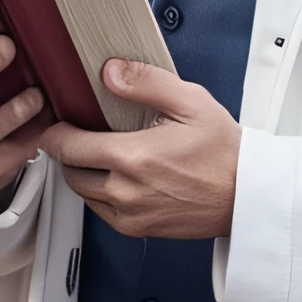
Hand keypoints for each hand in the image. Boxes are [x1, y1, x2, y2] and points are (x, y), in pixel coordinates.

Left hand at [40, 59, 240, 238]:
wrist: (247, 195)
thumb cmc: (225, 152)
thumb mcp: (191, 102)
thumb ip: (147, 83)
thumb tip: (111, 72)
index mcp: (133, 157)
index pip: (68, 146)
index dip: (55, 132)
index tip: (58, 121)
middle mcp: (125, 191)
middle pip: (69, 171)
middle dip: (67, 150)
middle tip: (78, 132)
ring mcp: (130, 214)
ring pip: (83, 193)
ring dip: (83, 172)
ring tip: (99, 152)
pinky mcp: (138, 229)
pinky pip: (100, 211)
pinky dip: (99, 193)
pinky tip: (117, 176)